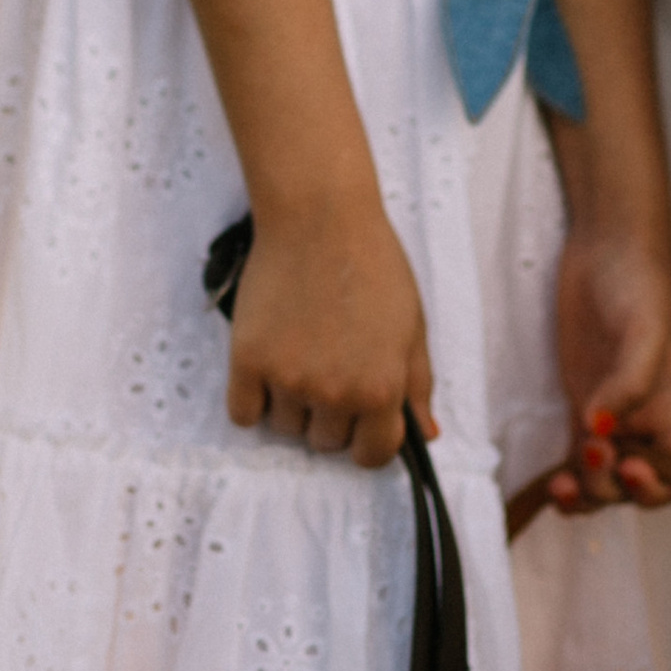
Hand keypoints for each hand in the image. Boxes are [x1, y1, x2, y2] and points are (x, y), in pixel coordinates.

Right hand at [226, 189, 434, 468]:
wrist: (320, 215)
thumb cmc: (372, 263)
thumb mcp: (412, 323)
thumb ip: (417, 385)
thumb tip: (426, 436)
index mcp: (381, 389)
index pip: (373, 455)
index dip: (369, 438)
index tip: (361, 418)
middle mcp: (335, 393)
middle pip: (326, 443)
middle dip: (331, 414)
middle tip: (330, 363)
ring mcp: (289, 379)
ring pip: (286, 429)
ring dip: (292, 403)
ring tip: (301, 349)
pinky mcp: (248, 361)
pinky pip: (244, 414)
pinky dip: (253, 398)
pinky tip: (269, 361)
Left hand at [546, 220, 670, 509]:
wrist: (605, 245)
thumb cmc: (640, 279)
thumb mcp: (644, 329)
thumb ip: (630, 383)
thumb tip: (600, 429)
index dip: (660, 487)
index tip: (632, 468)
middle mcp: (643, 419)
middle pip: (631, 485)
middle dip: (609, 485)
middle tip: (590, 451)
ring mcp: (607, 412)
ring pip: (599, 478)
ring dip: (582, 492)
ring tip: (559, 484)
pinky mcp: (579, 401)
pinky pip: (574, 456)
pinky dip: (563, 477)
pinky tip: (548, 483)